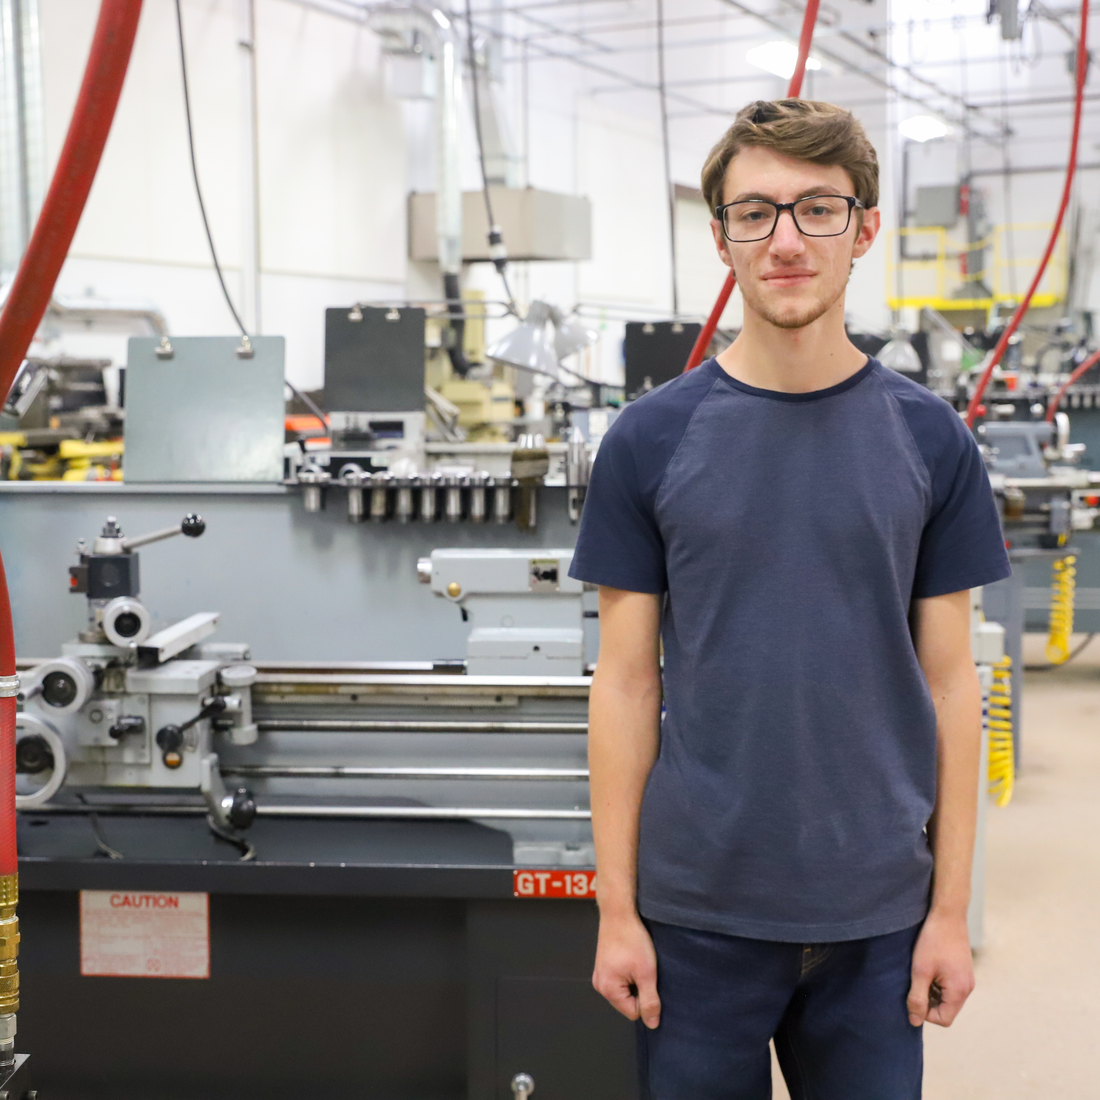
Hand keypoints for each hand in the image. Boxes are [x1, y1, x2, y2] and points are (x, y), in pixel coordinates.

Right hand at [592, 912, 660, 1028]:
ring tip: (636, 961)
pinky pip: (620, 979)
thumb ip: (650, 1001)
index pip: (634, 1012)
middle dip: (639, 988)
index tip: (647, 977)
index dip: (646, 997)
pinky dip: (628, 972)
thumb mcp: (646, 973)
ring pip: (625, 990)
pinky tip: (631, 957)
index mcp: (607, 989)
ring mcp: (600, 974)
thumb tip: (652, 1025)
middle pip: (627, 1002)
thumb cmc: (632, 939)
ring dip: (634, 979)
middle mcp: (599, 985)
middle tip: (642, 968)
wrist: (619, 912)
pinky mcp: (603, 965)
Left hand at [907, 910, 974, 1027]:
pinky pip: (950, 986)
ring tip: (920, 972)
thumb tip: (914, 1021)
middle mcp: (967, 988)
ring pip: (947, 997)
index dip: (925, 1014)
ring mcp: (966, 978)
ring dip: (931, 991)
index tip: (913, 995)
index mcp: (959, 991)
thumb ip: (917, 998)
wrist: (948, 914)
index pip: (943, 1020)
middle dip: (928, 1002)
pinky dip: (937, 982)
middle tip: (914, 983)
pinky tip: (927, 966)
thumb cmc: (933, 941)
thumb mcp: (921, 971)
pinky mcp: (963, 969)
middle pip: (946, 1010)